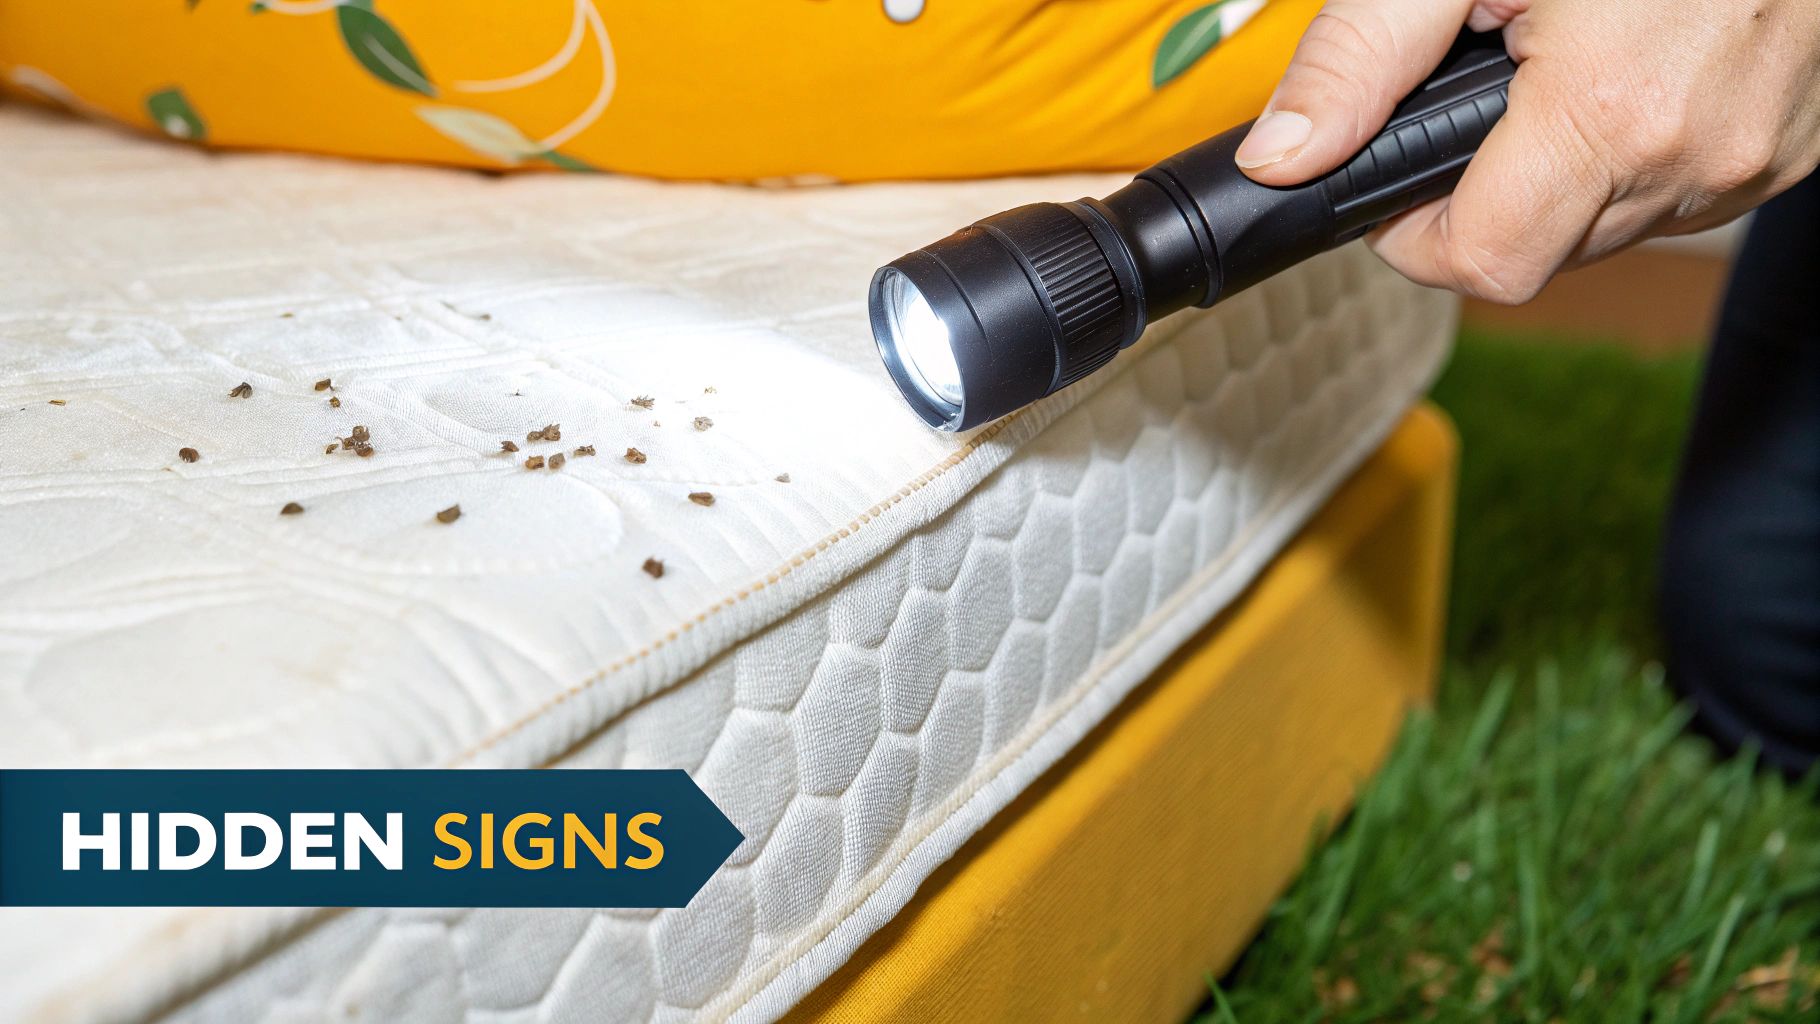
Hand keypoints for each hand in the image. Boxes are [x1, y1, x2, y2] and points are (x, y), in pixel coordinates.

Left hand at [1232, 0, 1819, 302]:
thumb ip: (1362, 56)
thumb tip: (1279, 157)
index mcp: (1612, 111)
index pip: (1481, 264)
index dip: (1416, 234)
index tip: (1400, 176)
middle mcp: (1698, 153)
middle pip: (1539, 253)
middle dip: (1488, 195)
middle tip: (1486, 89)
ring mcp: (1758, 156)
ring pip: (1608, 226)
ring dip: (1566, 170)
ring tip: (1573, 55)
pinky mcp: (1795, 146)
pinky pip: (1682, 187)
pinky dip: (1641, 145)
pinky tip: (1639, 63)